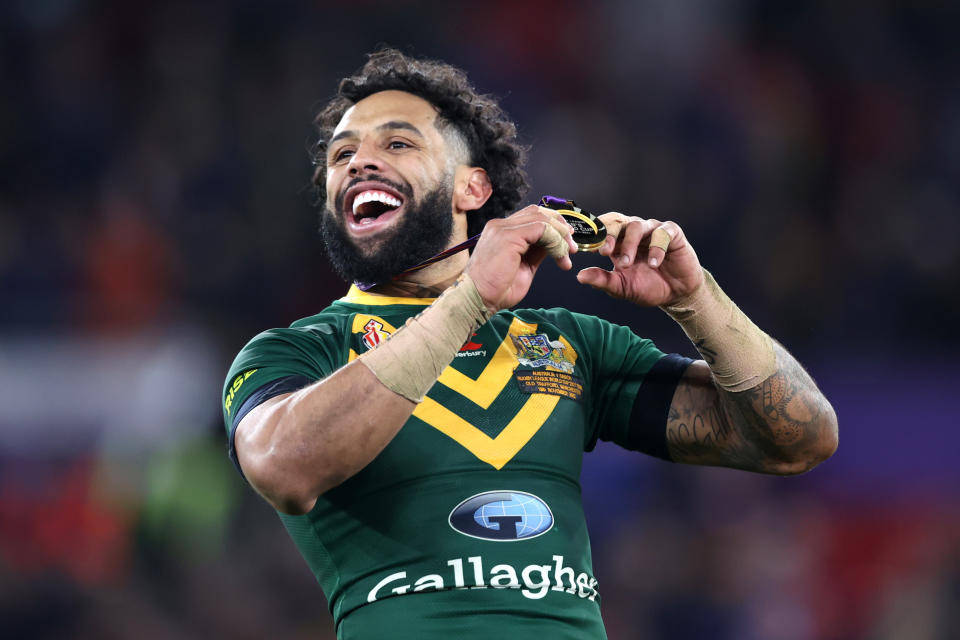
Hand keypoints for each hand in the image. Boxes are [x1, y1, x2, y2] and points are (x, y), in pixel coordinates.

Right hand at [466, 205, 576, 313]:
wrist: (477, 299)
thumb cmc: (495, 290)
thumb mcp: (524, 267)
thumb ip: (536, 252)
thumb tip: (555, 245)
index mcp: (501, 231)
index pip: (532, 217)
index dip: (553, 226)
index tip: (566, 243)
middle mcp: (500, 226)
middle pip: (538, 212)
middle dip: (560, 227)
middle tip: (572, 247)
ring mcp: (503, 229)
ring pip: (542, 219)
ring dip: (560, 236)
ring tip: (567, 255)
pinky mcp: (509, 236)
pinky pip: (541, 229)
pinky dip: (555, 241)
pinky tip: (559, 256)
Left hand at [576, 213, 703, 306]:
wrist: (676, 294)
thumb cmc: (648, 287)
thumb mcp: (622, 287)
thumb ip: (602, 280)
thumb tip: (580, 276)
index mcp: (618, 243)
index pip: (602, 230)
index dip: (593, 236)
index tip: (583, 248)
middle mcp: (633, 232)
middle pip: (616, 222)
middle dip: (609, 235)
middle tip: (604, 252)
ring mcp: (652, 230)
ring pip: (636, 225)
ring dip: (630, 245)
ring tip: (628, 264)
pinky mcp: (672, 233)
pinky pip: (662, 233)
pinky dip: (656, 247)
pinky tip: (654, 263)